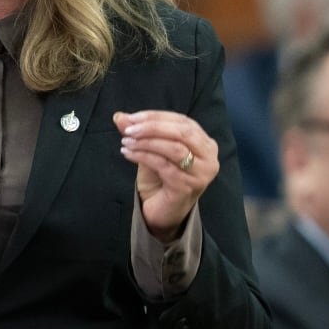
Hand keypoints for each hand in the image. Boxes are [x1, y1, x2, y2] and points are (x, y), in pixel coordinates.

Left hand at [113, 110, 218, 241]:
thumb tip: (119, 116)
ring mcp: (201, 174)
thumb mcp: (149, 149)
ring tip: (126, 142)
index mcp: (204, 143)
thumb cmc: (160, 179)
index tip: (131, 118)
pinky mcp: (188, 187)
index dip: (155, 116)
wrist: (162, 212)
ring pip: (174, 148)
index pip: (182, 121)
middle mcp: (209, 157)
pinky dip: (144, 156)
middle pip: (182, 132)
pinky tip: (129, 154)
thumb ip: (138, 132)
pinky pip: (164, 165)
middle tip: (128, 130)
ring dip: (146, 142)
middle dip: (152, 127)